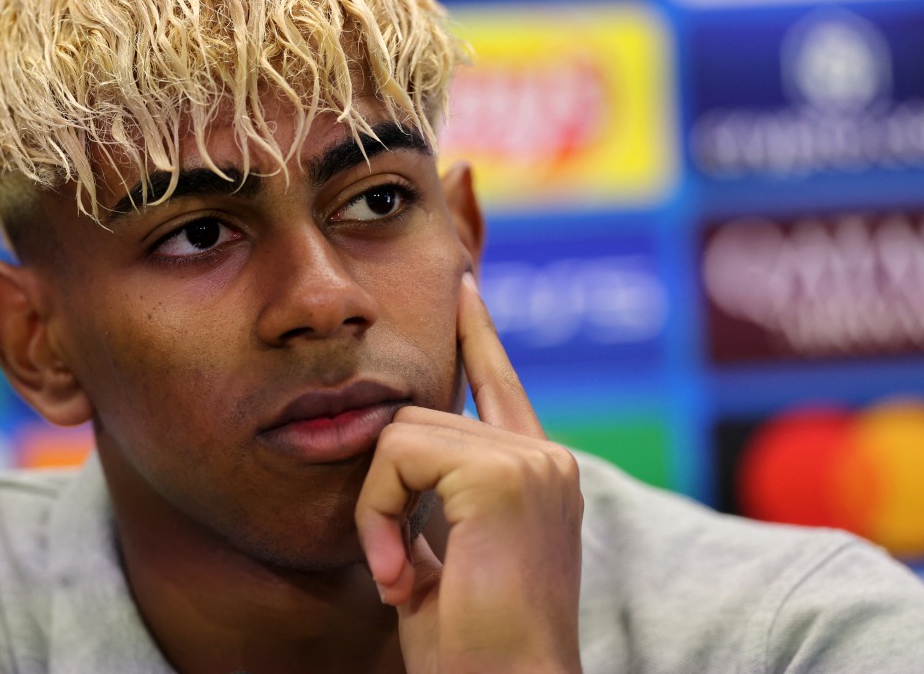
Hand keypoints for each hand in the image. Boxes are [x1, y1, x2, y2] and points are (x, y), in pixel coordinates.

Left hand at [356, 273, 583, 672]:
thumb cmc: (472, 647)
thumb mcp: (448, 553)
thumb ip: (438, 493)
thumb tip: (395, 440)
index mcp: (537, 476)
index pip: (501, 386)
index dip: (477, 335)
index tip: (463, 285)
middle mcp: (545, 459)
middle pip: (420, 420)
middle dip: (383, 493)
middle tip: (395, 571)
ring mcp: (532, 461)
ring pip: (401, 435)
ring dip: (378, 511)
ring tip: (400, 578)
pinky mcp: (505, 472)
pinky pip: (397, 456)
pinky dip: (378, 515)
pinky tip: (400, 575)